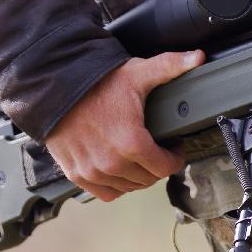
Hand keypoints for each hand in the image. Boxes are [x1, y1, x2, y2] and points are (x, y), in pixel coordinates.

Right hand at [46, 50, 204, 201]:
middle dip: (158, 165)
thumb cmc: (95, 81)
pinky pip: (106, 193)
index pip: (165, 167)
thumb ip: (170, 66)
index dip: (175, 157)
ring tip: (139, 158)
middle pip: (149, 179)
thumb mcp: (137, 72)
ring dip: (139, 176)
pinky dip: (116, 185)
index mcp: (132, 143)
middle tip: (158, 150)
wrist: (53, 87)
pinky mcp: (76, 174)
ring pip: (129, 188)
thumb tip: (198, 58)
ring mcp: (92, 171)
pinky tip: (120, 169)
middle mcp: (112, 163)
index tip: (175, 147)